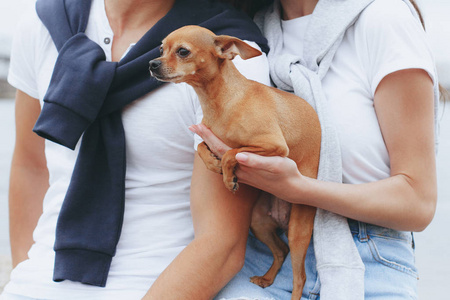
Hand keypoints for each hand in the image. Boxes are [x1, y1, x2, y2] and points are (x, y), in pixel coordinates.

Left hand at [189, 124, 305, 201]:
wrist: (291, 188)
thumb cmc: (284, 173)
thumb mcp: (274, 165)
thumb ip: (256, 161)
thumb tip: (238, 156)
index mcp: (242, 164)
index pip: (219, 147)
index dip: (208, 136)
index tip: (196, 125)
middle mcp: (237, 170)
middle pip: (215, 152)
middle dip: (205, 138)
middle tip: (194, 125)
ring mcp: (239, 173)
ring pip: (218, 159)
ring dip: (210, 147)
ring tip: (203, 135)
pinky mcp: (244, 175)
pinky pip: (225, 163)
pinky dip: (218, 153)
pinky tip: (219, 148)